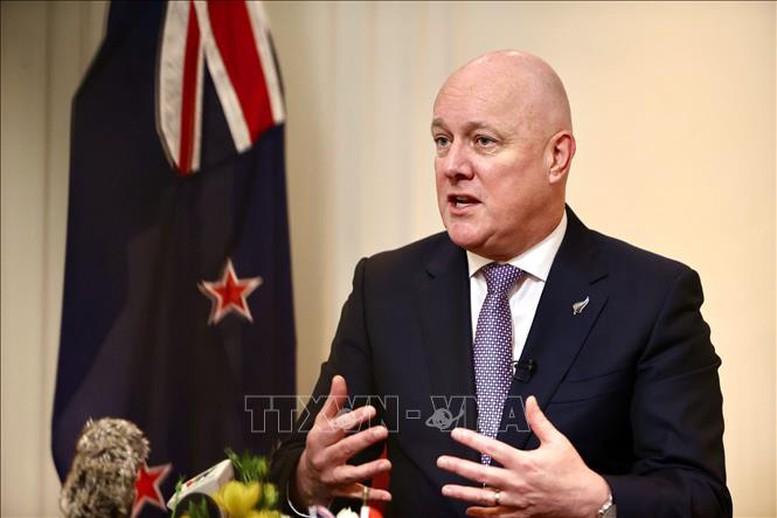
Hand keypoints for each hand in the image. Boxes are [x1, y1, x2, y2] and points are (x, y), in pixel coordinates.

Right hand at [293, 375, 391, 507]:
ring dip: (369, 469)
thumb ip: (333, 402)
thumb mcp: (321, 423)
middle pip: (345, 449)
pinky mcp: (342, 491)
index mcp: (320, 439)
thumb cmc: (318, 444)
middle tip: (383, 431)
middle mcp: (325, 458)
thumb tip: (340, 378)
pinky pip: (357, 495)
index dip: (353, 419)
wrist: (306, 478)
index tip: (371, 410)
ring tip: (386, 464)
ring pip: (351, 474)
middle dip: (364, 440)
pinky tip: (387, 495)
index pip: (337, 427)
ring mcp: (333, 476)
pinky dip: (372, 496)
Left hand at [436, 396, 608, 516]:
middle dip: (458, 467)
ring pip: (485, 498)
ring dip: (463, 493)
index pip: (492, 449)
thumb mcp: (557, 441)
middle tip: (442, 461)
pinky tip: (469, 511)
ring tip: (446, 488)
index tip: (456, 434)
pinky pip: (498, 516)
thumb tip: (530, 401)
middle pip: (481, 475)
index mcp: (524, 462)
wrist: (586, 500)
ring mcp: (518, 501)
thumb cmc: (572, 470)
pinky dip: (482, 514)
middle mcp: (518, 482)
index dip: (472, 440)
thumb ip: (539, 421)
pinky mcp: (522, 514)